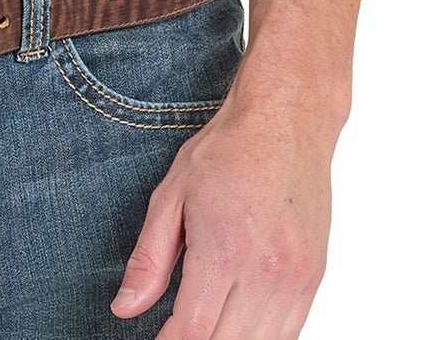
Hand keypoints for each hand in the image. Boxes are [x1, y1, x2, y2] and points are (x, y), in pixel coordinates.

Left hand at [109, 97, 334, 336]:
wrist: (287, 121)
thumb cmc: (228, 151)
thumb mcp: (171, 195)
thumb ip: (149, 259)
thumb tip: (125, 308)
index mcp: (224, 249)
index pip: (194, 331)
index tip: (157, 339)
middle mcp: (266, 271)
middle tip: (177, 330)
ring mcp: (297, 278)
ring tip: (206, 325)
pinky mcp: (314, 278)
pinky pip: (290, 332)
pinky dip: (261, 337)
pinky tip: (238, 323)